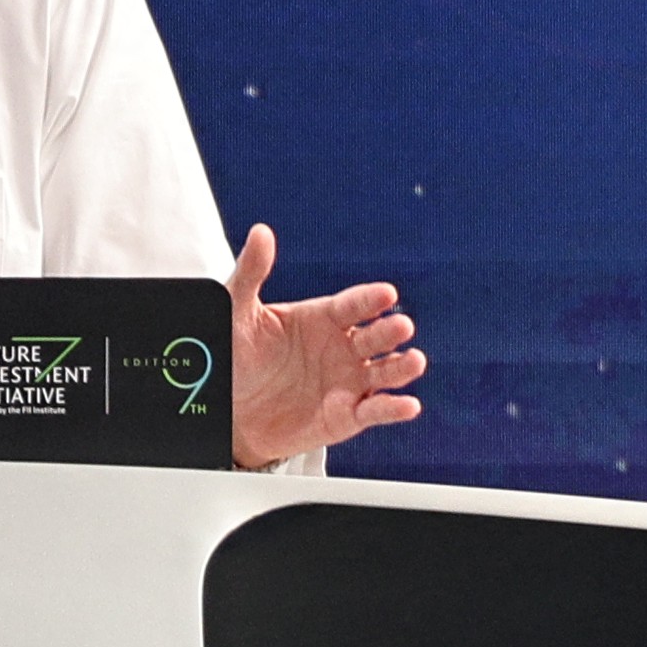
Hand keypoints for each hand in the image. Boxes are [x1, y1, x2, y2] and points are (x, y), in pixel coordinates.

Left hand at [225, 223, 422, 467]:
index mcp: (323, 318)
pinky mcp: (348, 416)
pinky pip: (375, 411)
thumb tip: (261, 231)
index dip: (370, 300)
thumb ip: (251, 274)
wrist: (231, 412)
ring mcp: (349, 382)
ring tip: (415, 361)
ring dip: (402, 367)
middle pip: (375, 336)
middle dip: (390, 331)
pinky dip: (393, 409)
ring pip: (385, 371)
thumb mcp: (237, 314)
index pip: (353, 305)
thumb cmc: (237, 357)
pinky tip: (408, 405)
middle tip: (402, 326)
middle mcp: (343, 347)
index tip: (387, 293)